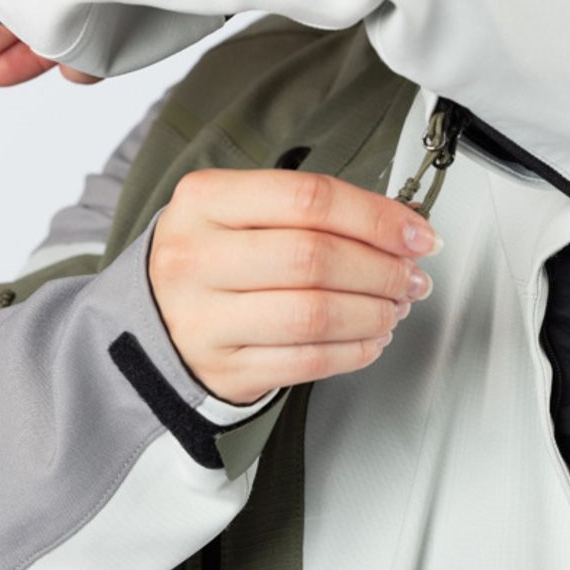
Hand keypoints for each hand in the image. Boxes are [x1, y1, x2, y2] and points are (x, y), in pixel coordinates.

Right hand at [148, 170, 441, 405]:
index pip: (309, 199)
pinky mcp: (224, 369)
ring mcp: (205, 319)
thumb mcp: (240, 213)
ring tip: (393, 307)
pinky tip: (370, 338)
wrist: (153, 319)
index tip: (416, 234)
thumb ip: (312, 213)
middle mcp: (197, 258)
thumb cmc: (210, 261)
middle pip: (315, 258)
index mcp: (205, 201)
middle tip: (410, 277)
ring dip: (373, 313)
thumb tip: (400, 228)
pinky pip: (307, 362)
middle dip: (382, 270)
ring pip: (315, 315)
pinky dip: (354, 351)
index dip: (377, 218)